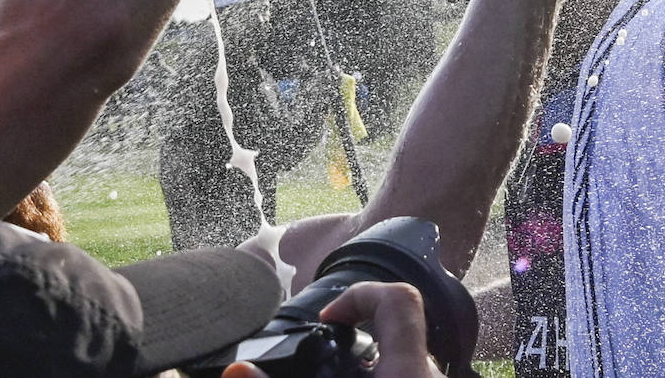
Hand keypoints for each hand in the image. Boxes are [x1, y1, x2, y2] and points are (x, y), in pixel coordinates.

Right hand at [219, 282, 438, 377]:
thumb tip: (237, 370)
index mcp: (407, 373)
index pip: (399, 299)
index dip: (361, 295)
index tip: (328, 320)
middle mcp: (427, 377)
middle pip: (397, 332)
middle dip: (358, 339)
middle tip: (326, 356)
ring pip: (402, 360)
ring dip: (369, 362)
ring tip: (338, 373)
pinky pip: (406, 377)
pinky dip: (381, 375)